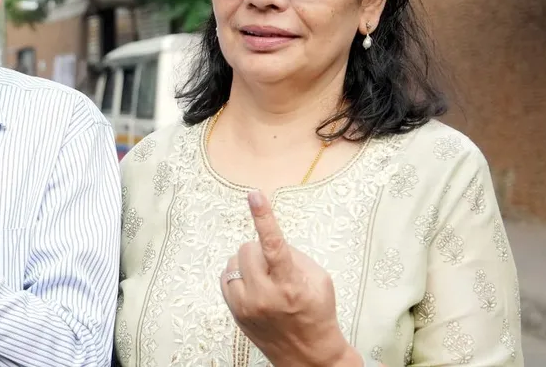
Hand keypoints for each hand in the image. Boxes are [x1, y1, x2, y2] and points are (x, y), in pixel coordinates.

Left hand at [220, 191, 359, 366]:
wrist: (308, 355)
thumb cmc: (317, 313)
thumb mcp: (318, 279)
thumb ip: (294, 255)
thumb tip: (268, 239)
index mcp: (290, 284)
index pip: (274, 244)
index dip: (264, 217)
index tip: (254, 195)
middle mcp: (265, 295)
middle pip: (247, 249)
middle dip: (260, 250)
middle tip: (274, 265)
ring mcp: (246, 306)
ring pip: (234, 262)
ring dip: (248, 264)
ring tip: (265, 279)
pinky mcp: (235, 313)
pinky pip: (226, 277)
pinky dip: (238, 275)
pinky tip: (253, 286)